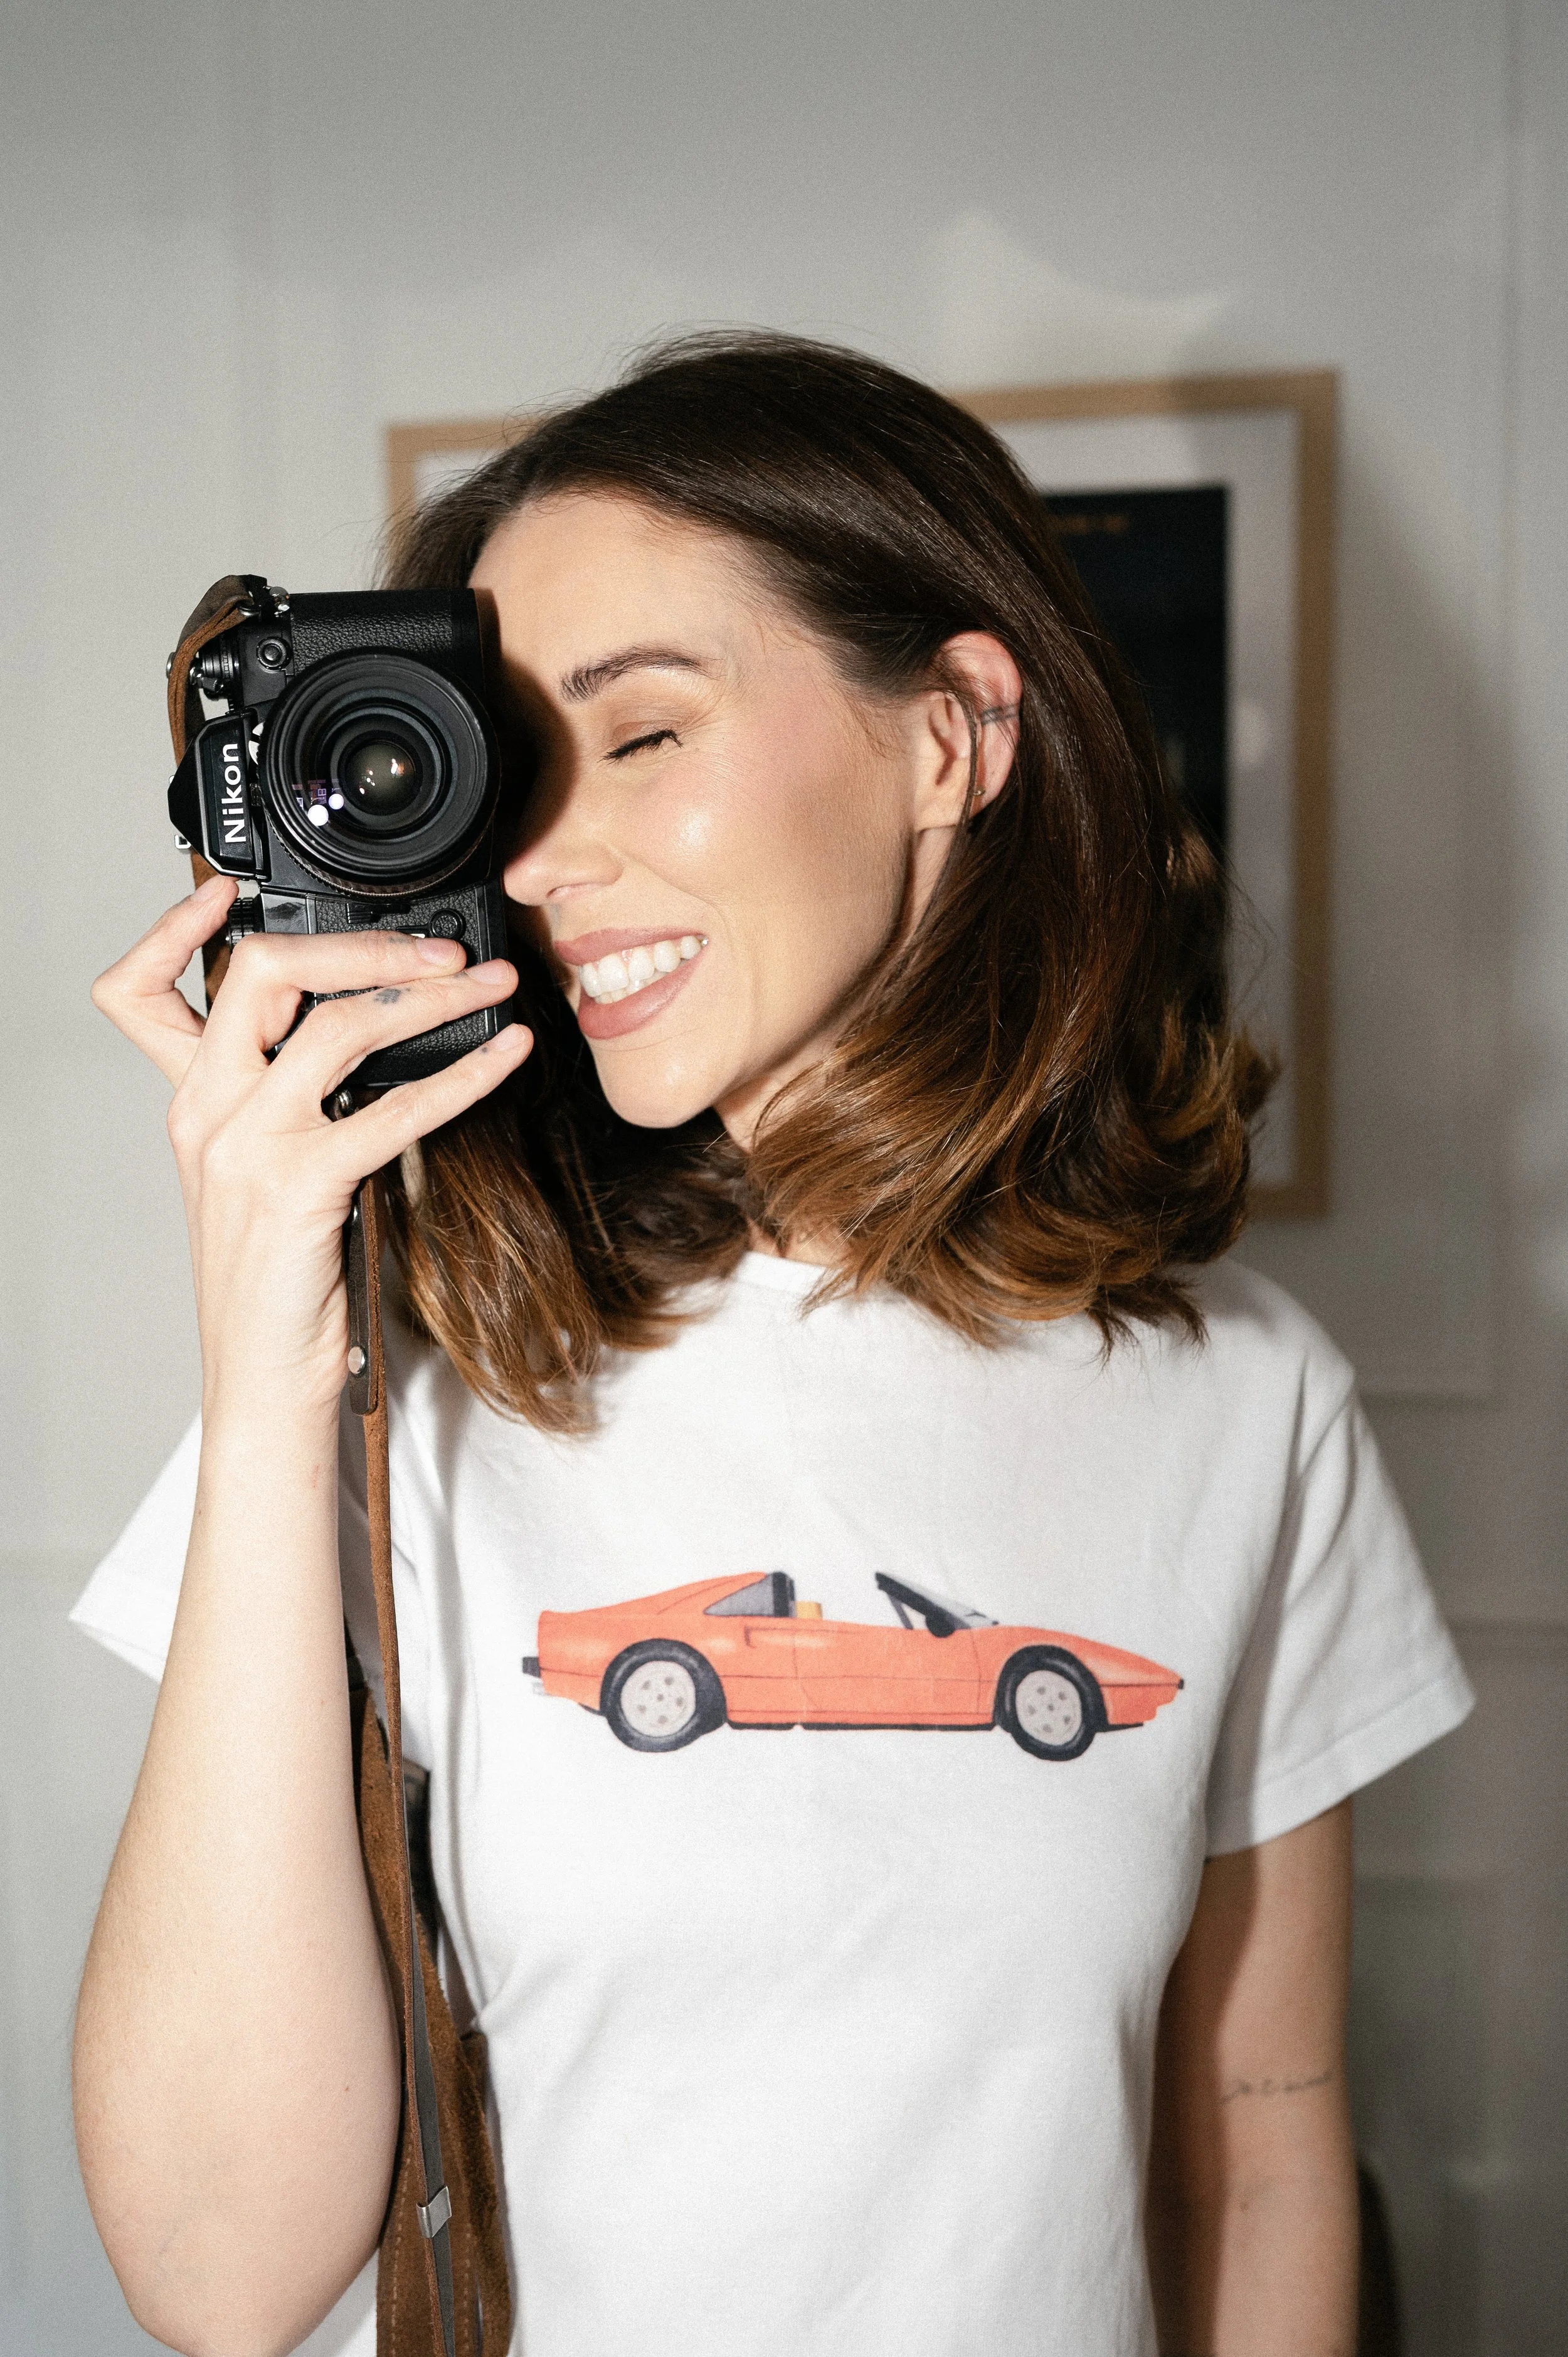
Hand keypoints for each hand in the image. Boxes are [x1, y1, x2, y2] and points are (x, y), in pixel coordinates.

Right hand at [92, 873, 530, 1409]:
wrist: (260, 1383)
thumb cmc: (274, 1282)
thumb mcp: (259, 1174)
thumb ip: (284, 1103)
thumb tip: (362, 1037)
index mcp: (190, 1104)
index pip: (143, 991)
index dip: (173, 929)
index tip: (225, 893)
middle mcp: (208, 1112)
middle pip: (262, 975)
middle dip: (363, 945)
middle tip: (439, 949)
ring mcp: (249, 1147)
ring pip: (341, 1027)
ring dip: (432, 997)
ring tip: (491, 987)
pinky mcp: (302, 1187)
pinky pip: (394, 1108)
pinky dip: (465, 1072)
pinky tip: (505, 1055)